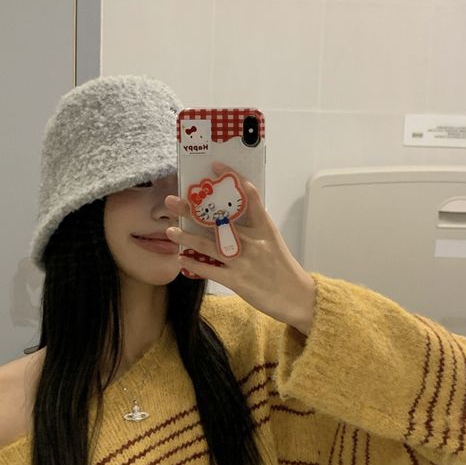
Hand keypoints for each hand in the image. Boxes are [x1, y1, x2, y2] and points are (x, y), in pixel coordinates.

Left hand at [164, 161, 315, 334]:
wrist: (296, 296)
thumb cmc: (282, 268)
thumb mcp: (272, 241)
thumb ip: (254, 227)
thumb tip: (230, 217)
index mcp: (264, 227)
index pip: (249, 196)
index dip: (232, 179)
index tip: (216, 167)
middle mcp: (252, 240)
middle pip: (218, 220)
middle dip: (192, 210)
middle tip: (173, 200)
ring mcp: (243, 260)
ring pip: (208, 245)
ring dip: (186, 237)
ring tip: (169, 230)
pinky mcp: (236, 280)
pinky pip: (209, 270)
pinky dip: (194, 264)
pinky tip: (181, 259)